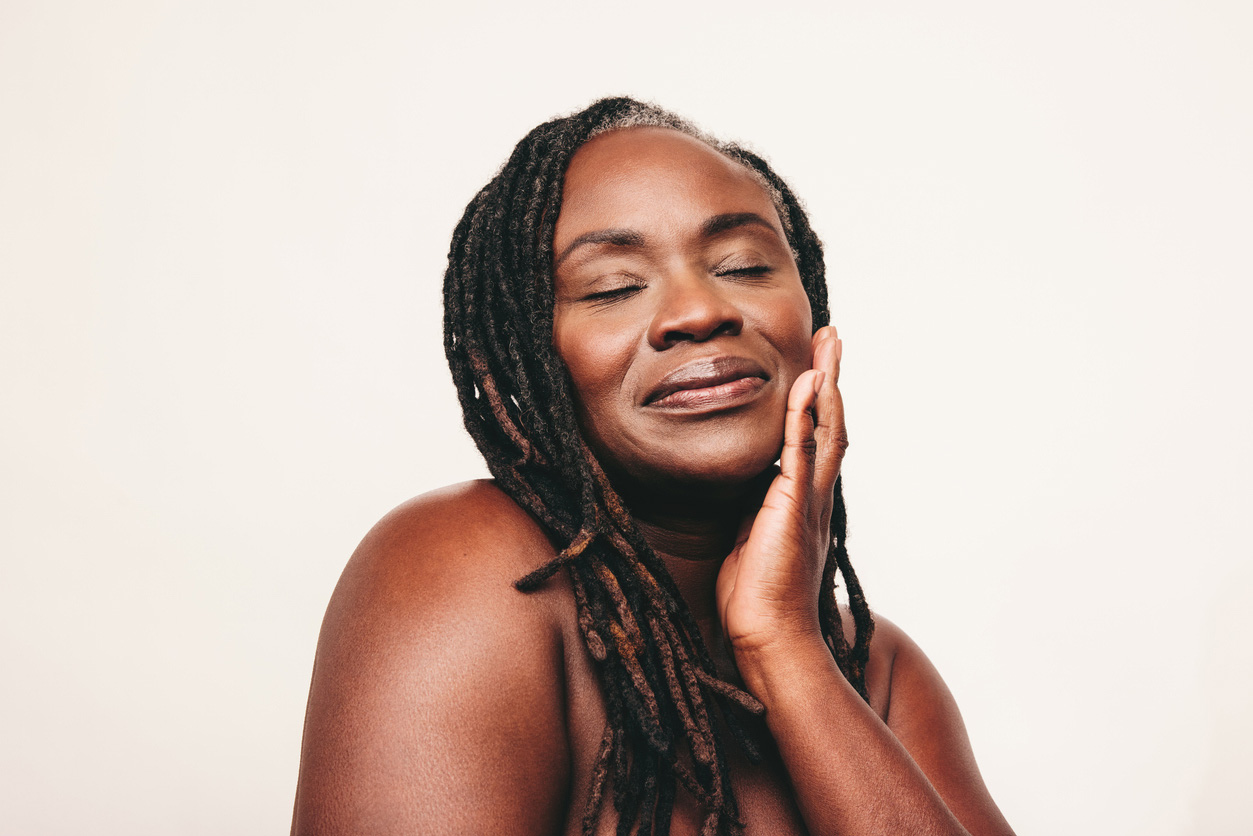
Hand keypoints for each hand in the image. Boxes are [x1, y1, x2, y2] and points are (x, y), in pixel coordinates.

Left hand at [715, 325, 846, 655]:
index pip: (815, 441)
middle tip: (832, 340)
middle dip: (831, 380)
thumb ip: (753, 514)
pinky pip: (801, 452)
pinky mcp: (793, 508)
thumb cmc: (756, 601)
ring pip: (827, 430)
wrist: (769, 640)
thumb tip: (743, 499)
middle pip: (831, 425)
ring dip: (827, 385)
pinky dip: (806, 416)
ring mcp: (808, 501)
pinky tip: (808, 384)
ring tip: (829, 345)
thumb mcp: (751, 542)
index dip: (817, 404)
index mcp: (803, 504)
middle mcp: (815, 497)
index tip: (815, 369)